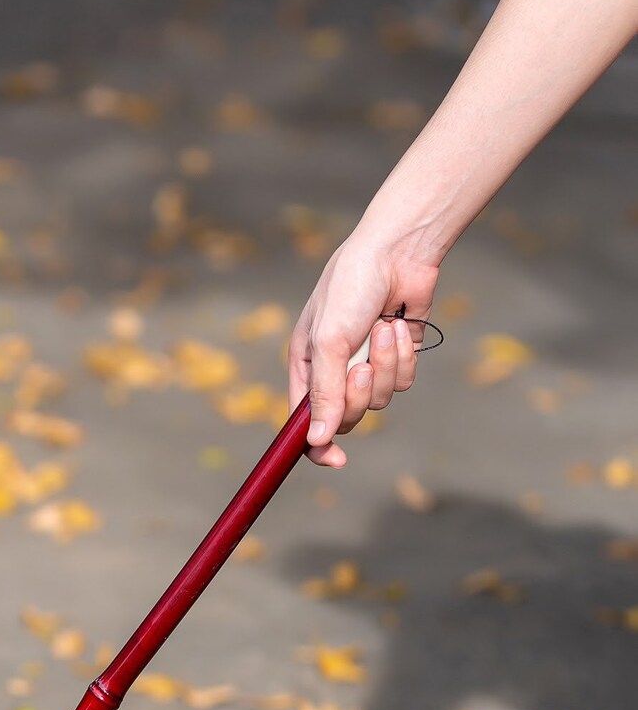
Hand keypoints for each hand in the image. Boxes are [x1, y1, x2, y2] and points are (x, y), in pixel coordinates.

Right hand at [288, 232, 439, 467]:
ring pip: (380, 399)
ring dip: (386, 366)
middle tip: (362, 367)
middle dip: (360, 394)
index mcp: (306, 368)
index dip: (317, 445)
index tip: (336, 459)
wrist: (398, 250)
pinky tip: (401, 326)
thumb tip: (316, 440)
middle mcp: (335, 372)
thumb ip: (324, 393)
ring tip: (386, 329)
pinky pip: (403, 381)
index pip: (305, 422)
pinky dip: (404, 357)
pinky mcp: (397, 358)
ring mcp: (367, 366)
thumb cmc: (351, 287)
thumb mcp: (329, 341)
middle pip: (347, 416)